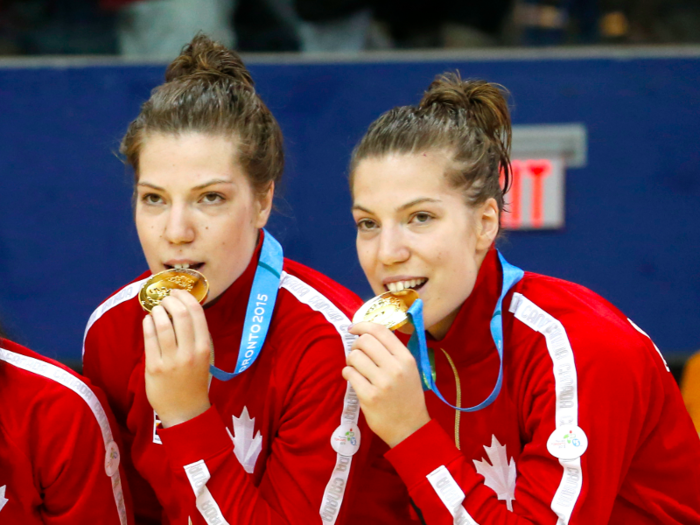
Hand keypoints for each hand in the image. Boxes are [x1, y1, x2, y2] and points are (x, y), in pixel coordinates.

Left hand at [143, 289, 211, 427]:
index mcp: (205, 348)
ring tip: (156, 309)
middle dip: (170, 300)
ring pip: (162, 324)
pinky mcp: (154, 367)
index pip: (197, 313)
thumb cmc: (196, 380)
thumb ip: (197, 336)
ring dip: (157, 310)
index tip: (178, 292)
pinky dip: (147, 323)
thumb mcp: (205, 357)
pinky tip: (148, 321)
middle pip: (179, 314)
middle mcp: (189, 352)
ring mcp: (170, 360)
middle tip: (165, 298)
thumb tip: (183, 308)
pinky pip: (149, 338)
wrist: (186, 411)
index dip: (186, 297)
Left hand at [342, 322, 430, 447]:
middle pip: (364, 341)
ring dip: (350, 360)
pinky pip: (349, 374)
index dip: (362, 325)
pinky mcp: (369, 397)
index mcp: (406, 358)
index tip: (353, 328)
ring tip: (355, 368)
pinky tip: (354, 379)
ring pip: (354, 356)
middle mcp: (395, 368)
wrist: (410, 428)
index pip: (381, 331)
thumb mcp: (409, 370)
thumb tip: (367, 333)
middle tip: (357, 354)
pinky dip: (347, 373)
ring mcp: (382, 383)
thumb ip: (392, 352)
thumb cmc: (407, 396)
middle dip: (355, 345)